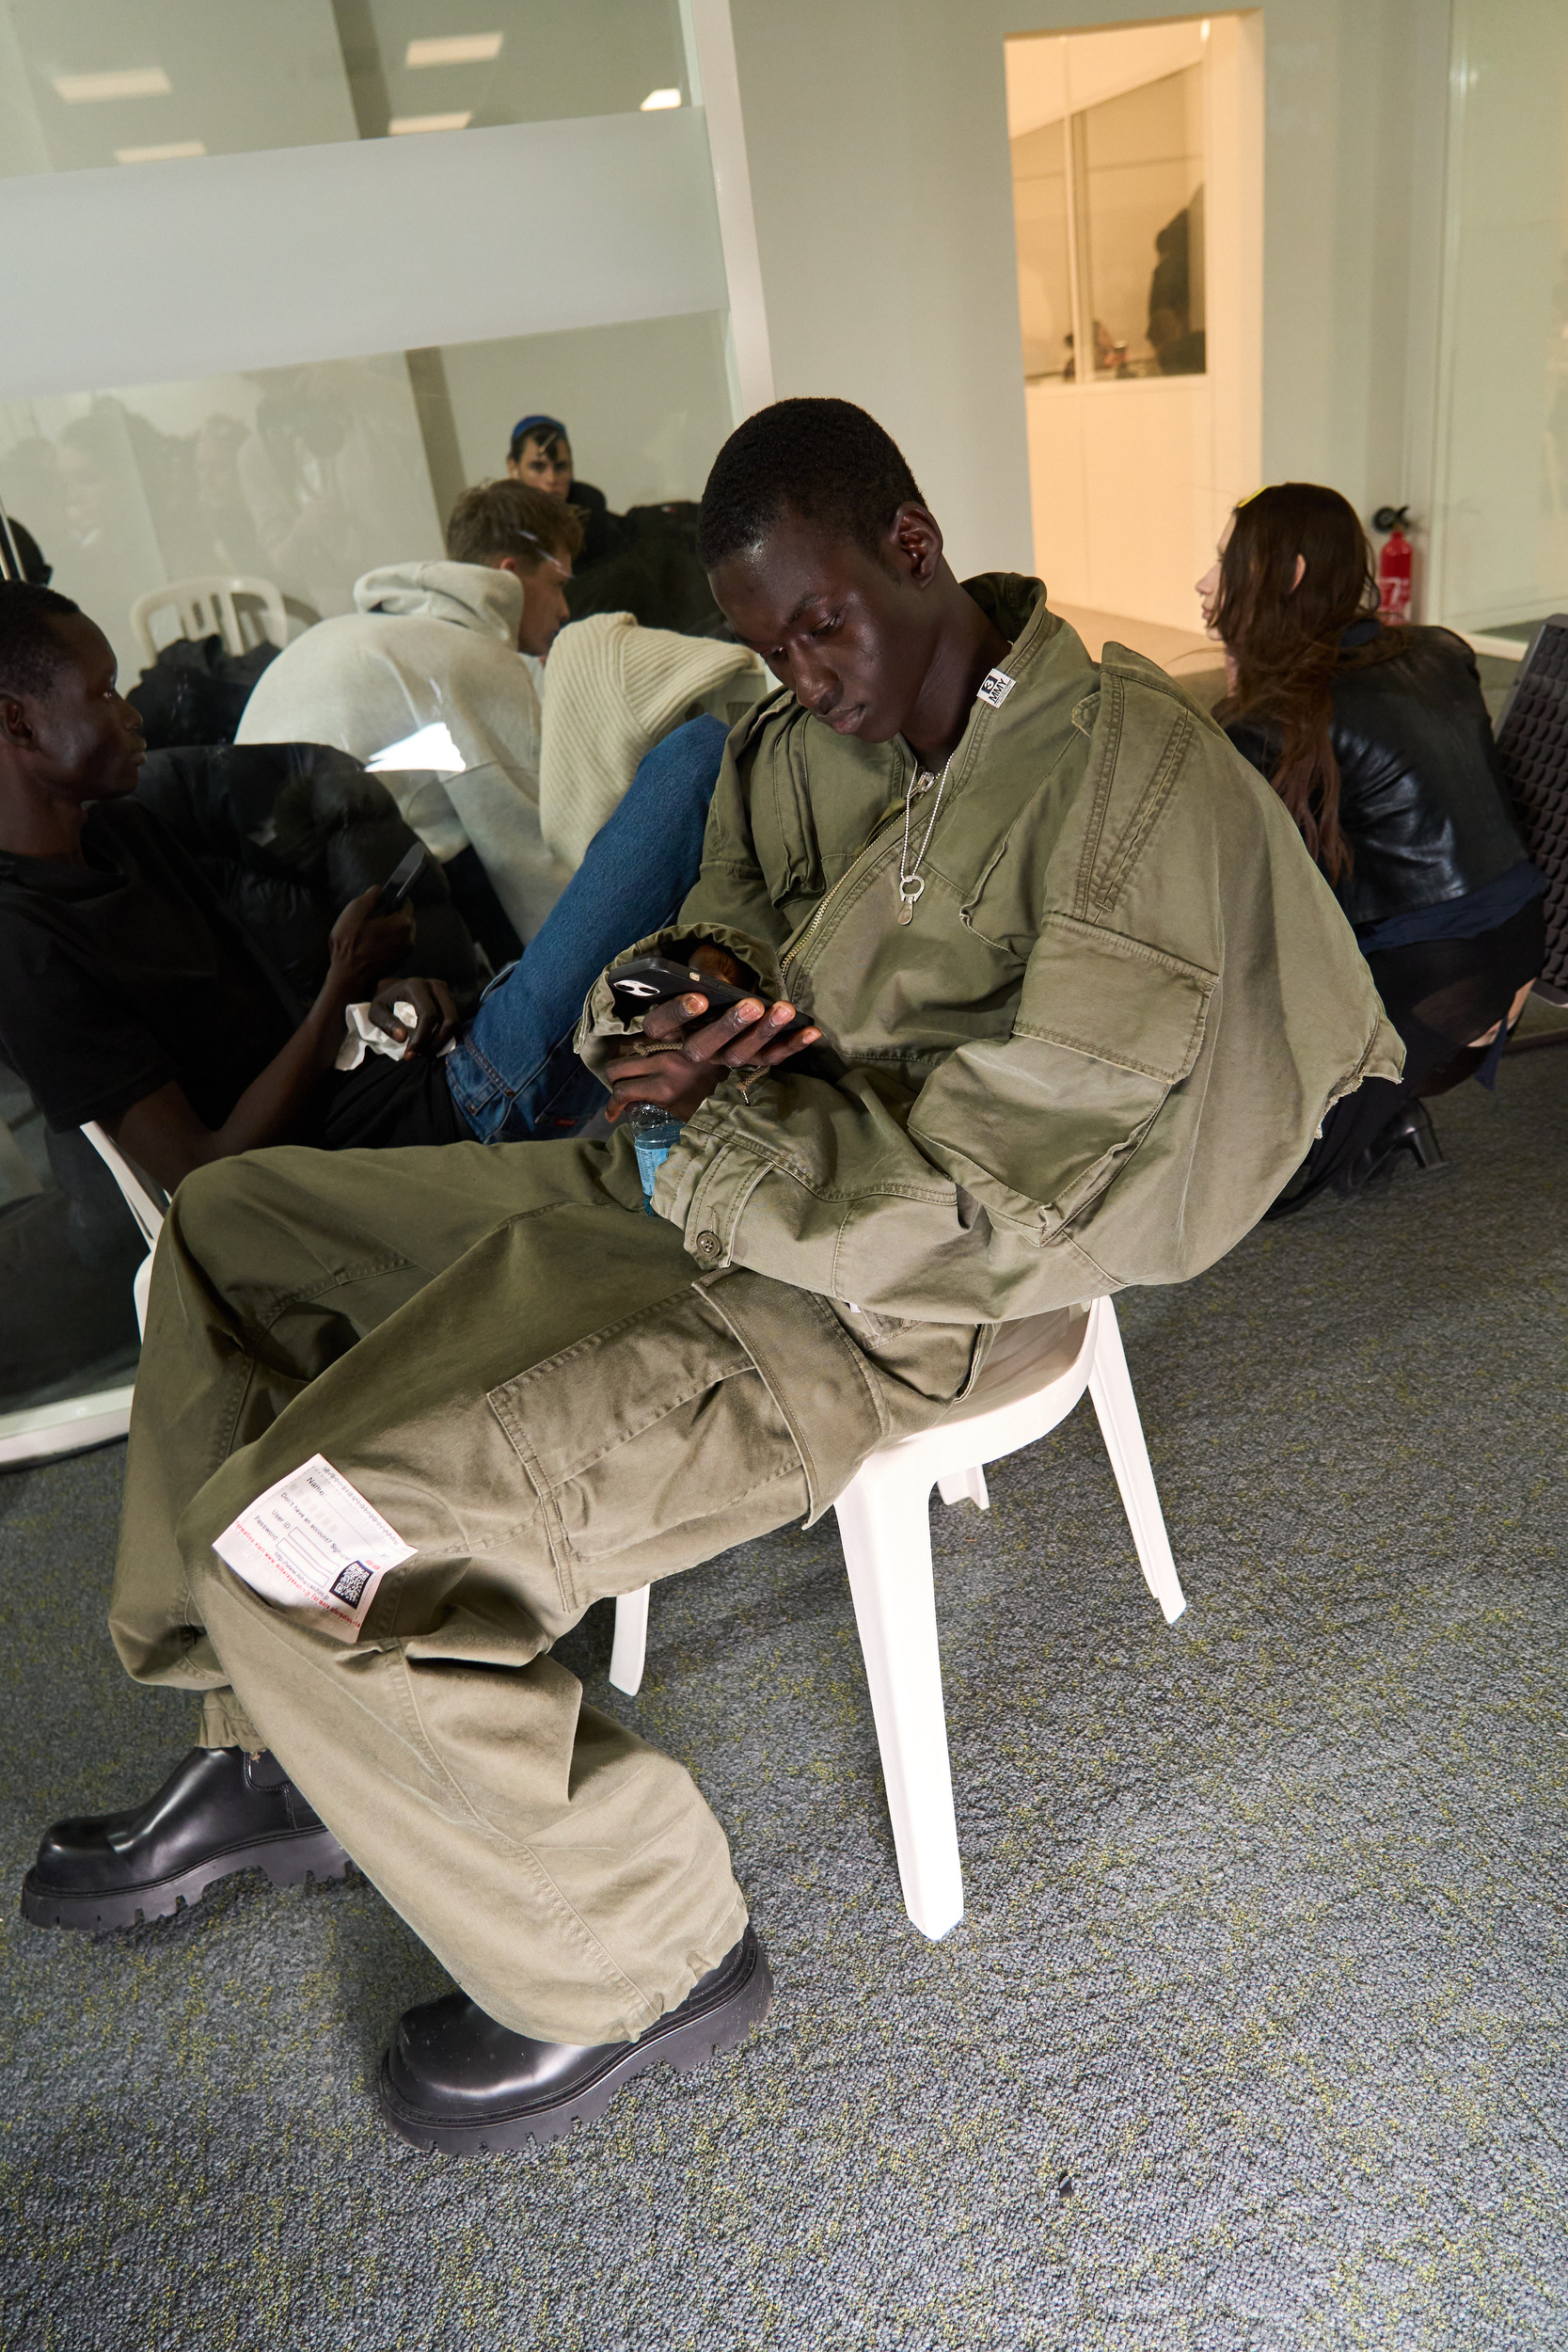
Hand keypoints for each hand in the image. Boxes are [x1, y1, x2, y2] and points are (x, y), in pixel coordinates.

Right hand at [327, 886, 414, 1002]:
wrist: (348, 977)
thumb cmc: (349, 944)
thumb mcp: (355, 911)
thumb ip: (371, 896)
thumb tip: (380, 890)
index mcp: (402, 923)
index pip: (406, 903)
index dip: (394, 900)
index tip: (383, 901)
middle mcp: (409, 938)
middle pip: (406, 919)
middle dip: (393, 916)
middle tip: (374, 918)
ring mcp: (405, 953)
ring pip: (402, 934)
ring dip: (391, 931)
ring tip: (371, 933)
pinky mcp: (399, 963)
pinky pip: (398, 946)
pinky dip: (389, 943)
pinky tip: (373, 945)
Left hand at [367, 975, 457, 1058]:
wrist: (393, 989)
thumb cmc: (384, 1002)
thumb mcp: (376, 1011)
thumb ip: (386, 1023)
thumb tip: (403, 1038)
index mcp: (416, 986)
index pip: (428, 1014)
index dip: (422, 1037)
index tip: (410, 1054)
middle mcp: (434, 986)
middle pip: (449, 1019)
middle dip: (436, 1042)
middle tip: (420, 1054)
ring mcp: (444, 992)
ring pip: (455, 1022)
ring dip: (442, 1042)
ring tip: (424, 1051)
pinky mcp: (449, 1000)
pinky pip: (454, 1022)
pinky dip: (445, 1038)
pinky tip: (430, 1045)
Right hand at [603, 965, 819, 1124]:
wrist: (736, 981)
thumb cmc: (714, 970)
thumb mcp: (705, 961)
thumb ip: (704, 968)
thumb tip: (715, 982)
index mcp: (672, 1023)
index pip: (661, 1025)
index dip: (677, 1014)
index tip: (699, 998)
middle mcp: (694, 1046)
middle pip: (703, 1048)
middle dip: (728, 1027)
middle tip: (751, 1005)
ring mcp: (724, 1056)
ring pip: (739, 1055)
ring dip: (764, 1033)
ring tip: (784, 1010)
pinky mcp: (754, 1058)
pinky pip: (772, 1057)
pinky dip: (793, 1045)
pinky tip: (811, 1031)